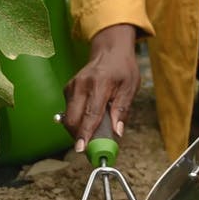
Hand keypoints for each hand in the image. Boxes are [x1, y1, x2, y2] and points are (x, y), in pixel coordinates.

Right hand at [63, 24, 139, 151]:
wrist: (110, 51)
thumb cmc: (123, 68)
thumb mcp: (130, 87)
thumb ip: (122, 110)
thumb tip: (117, 133)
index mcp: (100, 83)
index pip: (90, 114)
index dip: (85, 133)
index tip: (81, 149)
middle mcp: (82, 84)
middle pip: (73, 119)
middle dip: (79, 136)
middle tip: (90, 147)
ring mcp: (72, 86)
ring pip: (68, 117)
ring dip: (77, 129)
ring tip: (92, 134)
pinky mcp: (68, 88)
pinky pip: (68, 111)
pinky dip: (76, 120)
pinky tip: (88, 119)